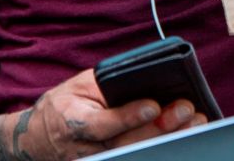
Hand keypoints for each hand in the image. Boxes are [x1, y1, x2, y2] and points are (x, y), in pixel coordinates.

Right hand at [26, 67, 202, 157]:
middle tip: (186, 110)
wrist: (40, 135)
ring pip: (132, 155)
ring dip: (166, 140)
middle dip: (158, 128)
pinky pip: (133, 158)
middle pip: (124, 144)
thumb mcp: (80, 86)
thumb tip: (147, 80)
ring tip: (193, 123)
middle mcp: (81, 148)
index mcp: (70, 120)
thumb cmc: (67, 104)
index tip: (154, 105)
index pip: (101, 124)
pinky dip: (158, 148)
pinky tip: (181, 136)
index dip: (128, 116)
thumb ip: (108, 85)